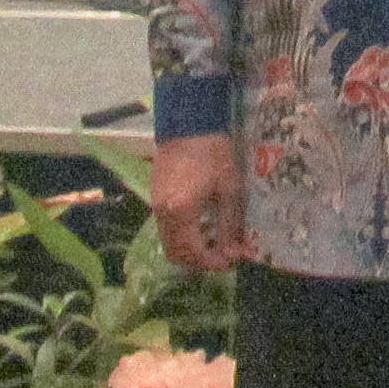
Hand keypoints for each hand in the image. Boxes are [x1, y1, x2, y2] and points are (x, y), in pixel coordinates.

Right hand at [151, 134, 244, 273]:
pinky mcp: (155, 200)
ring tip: (214, 244)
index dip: (212, 263)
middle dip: (199, 262)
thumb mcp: (229, 188)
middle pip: (175, 254)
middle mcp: (162, 215)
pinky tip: (201, 229)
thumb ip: (229, 224)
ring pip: (168, 244)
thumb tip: (233, 253)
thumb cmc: (213, 152)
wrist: (187, 124)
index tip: (231, 261)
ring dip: (189, 251)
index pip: (192, 253)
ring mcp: (155, 207)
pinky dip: (181, 238)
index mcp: (181, 213)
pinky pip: (165, 230)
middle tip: (222, 256)